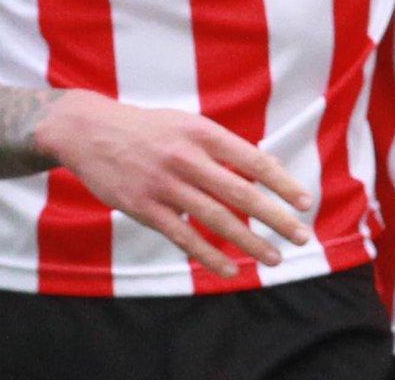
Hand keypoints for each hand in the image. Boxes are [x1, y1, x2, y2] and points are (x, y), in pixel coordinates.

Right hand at [36, 90, 315, 278]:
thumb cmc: (149, 129)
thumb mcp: (187, 124)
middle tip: (302, 236)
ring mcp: (164, 184)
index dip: (282, 183)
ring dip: (249, 242)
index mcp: (202, 133)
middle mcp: (186, 157)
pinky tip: (231, 270)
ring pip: (215, 219)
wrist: (89, 131)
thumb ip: (223, 146)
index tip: (305, 202)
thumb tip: (265, 169)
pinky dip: (209, 256)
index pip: (252, 160)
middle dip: (275, 217)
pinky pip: (182, 237)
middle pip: (240, 193)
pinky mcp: (144, 207)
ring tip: (274, 259)